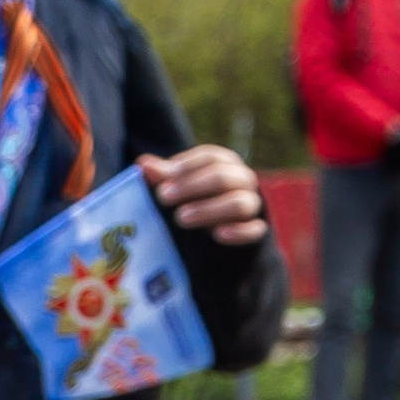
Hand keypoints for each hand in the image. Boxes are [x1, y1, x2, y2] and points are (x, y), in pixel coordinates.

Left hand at [141, 144, 267, 247]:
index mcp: (226, 164)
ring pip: (239, 203)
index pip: (210, 157)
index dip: (186, 166)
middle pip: (223, 176)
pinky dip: (237, 232)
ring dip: (209, 209)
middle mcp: (243, 181)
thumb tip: (142, 164)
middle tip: (164, 197)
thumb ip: (166, 178)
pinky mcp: (257, 233)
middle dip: (192, 186)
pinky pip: (254, 230)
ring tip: (181, 218)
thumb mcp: (183, 190)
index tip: (162, 179)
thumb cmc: (201, 205)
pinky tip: (218, 235)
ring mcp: (252, 206)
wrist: (227, 241)